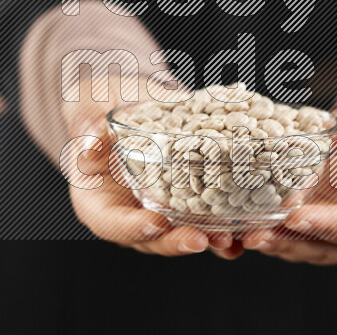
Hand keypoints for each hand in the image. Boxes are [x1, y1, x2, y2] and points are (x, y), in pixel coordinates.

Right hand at [62, 77, 242, 258]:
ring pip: (180, 233)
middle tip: (201, 239)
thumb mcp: (89, 107)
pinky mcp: (184, 198)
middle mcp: (127, 211)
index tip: (155, 224)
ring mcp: (157, 208)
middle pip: (150, 238)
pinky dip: (224, 224)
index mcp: (96, 198)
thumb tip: (89, 145)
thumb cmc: (99, 103)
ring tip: (229, 239)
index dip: (132, 228)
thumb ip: (88, 126)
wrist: (124, 96)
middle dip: (177, 241)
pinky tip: (247, 227)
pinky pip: (203, 216)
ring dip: (206, 239)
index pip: (110, 223)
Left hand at [242, 94, 336, 265]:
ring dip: (271, 240)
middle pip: (325, 246)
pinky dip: (265, 230)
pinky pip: (288, 234)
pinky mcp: (313, 229)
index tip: (296, 218)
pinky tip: (240, 223)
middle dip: (288, 241)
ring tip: (242, 233)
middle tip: (255, 236)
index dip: (328, 224)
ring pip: (302, 247)